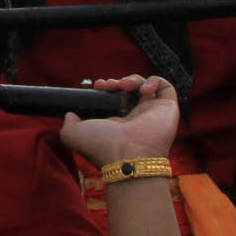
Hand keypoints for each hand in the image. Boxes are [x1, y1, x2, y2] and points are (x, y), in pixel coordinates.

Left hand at [57, 75, 178, 166]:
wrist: (127, 156)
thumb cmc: (102, 146)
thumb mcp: (73, 135)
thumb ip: (68, 125)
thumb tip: (69, 115)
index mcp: (119, 122)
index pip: (116, 99)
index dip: (108, 87)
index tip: (98, 85)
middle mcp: (137, 117)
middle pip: (131, 90)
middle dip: (119, 81)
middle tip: (109, 85)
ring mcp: (153, 112)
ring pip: (147, 86)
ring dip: (133, 79)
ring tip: (124, 85)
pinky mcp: (168, 109)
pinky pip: (165, 87)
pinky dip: (153, 81)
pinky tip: (142, 89)